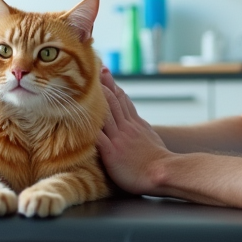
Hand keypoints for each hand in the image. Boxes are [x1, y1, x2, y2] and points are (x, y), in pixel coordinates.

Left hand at [96, 69, 171, 194]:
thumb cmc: (160, 161)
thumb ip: (142, 130)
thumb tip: (139, 125)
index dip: (114, 86)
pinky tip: (77, 119)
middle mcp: (127, 128)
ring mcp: (119, 138)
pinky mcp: (112, 152)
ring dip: (96, 99)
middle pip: (113, 101)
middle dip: (104, 85)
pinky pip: (97, 137)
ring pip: (105, 113)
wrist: (164, 172)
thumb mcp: (152, 139)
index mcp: (136, 125)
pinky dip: (87, 127)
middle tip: (95, 69)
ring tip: (87, 85)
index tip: (105, 73)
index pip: (123, 101)